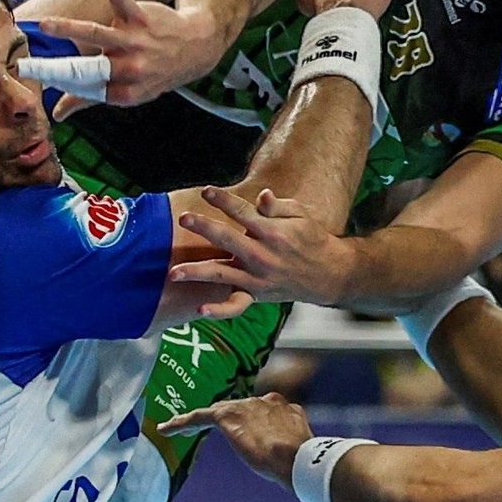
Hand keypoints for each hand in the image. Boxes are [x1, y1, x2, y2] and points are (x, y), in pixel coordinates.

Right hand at [36, 0, 220, 118]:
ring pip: (97, 34)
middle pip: (89, 69)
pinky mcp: (141, 17)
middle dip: (61, 70)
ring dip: (69, 29)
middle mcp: (129, 69)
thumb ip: (91, 99)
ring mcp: (135, 42)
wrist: (196, 48)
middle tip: (32, 68)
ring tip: (44, 25)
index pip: (84, 89)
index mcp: (124, 92)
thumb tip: (58, 114)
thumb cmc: (155, 71)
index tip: (32, 79)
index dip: (59, 85)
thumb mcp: (130, 92)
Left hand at [157, 392, 311, 487]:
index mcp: (280, 406)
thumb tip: (292, 453)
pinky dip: (181, 422)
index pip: (258, 409)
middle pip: (235, 407)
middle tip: (207, 427)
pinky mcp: (228, 415)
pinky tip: (166, 429)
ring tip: (179, 427)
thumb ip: (288, 442)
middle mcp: (262, 401)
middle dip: (223, 416)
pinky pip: (199, 416)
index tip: (242, 428)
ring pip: (215, 410)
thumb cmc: (300, 459)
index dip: (247, 418)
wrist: (296, 457)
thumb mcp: (296, 445)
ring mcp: (244, 406)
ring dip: (198, 419)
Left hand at [170, 186, 354, 306]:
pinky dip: (219, 310)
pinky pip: (236, 304)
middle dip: (204, 227)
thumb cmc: (312, 238)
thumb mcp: (301, 215)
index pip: (242, 213)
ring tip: (173, 273)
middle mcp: (263, 255)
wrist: (329, 274)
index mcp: (273, 232)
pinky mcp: (257, 294)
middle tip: (183, 218)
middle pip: (227, 238)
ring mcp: (258, 277)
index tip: (206, 191)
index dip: (223, 200)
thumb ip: (278, 206)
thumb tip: (261, 196)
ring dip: (196, 272)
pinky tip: (201, 310)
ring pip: (221, 273)